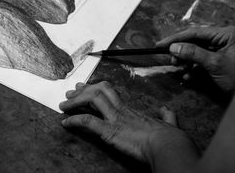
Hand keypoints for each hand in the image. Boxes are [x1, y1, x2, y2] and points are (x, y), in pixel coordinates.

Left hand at [60, 82, 198, 170]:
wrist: (170, 147)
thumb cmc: (171, 138)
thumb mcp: (169, 124)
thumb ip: (167, 116)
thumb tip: (167, 110)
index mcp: (132, 110)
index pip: (110, 92)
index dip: (95, 88)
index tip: (85, 86)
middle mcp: (122, 110)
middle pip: (99, 90)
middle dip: (82, 90)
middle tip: (70, 91)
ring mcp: (115, 119)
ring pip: (92, 100)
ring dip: (74, 102)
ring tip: (63, 105)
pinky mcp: (111, 132)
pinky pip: (88, 122)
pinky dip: (74, 120)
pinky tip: (65, 122)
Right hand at [156, 26, 234, 91]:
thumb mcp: (214, 63)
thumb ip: (193, 53)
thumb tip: (173, 47)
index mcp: (224, 34)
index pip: (195, 32)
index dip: (176, 38)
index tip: (161, 44)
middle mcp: (221, 38)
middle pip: (194, 41)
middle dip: (181, 51)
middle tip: (170, 60)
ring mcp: (219, 49)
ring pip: (195, 51)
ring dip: (185, 60)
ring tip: (178, 68)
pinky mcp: (216, 59)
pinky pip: (199, 60)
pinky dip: (192, 67)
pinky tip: (187, 75)